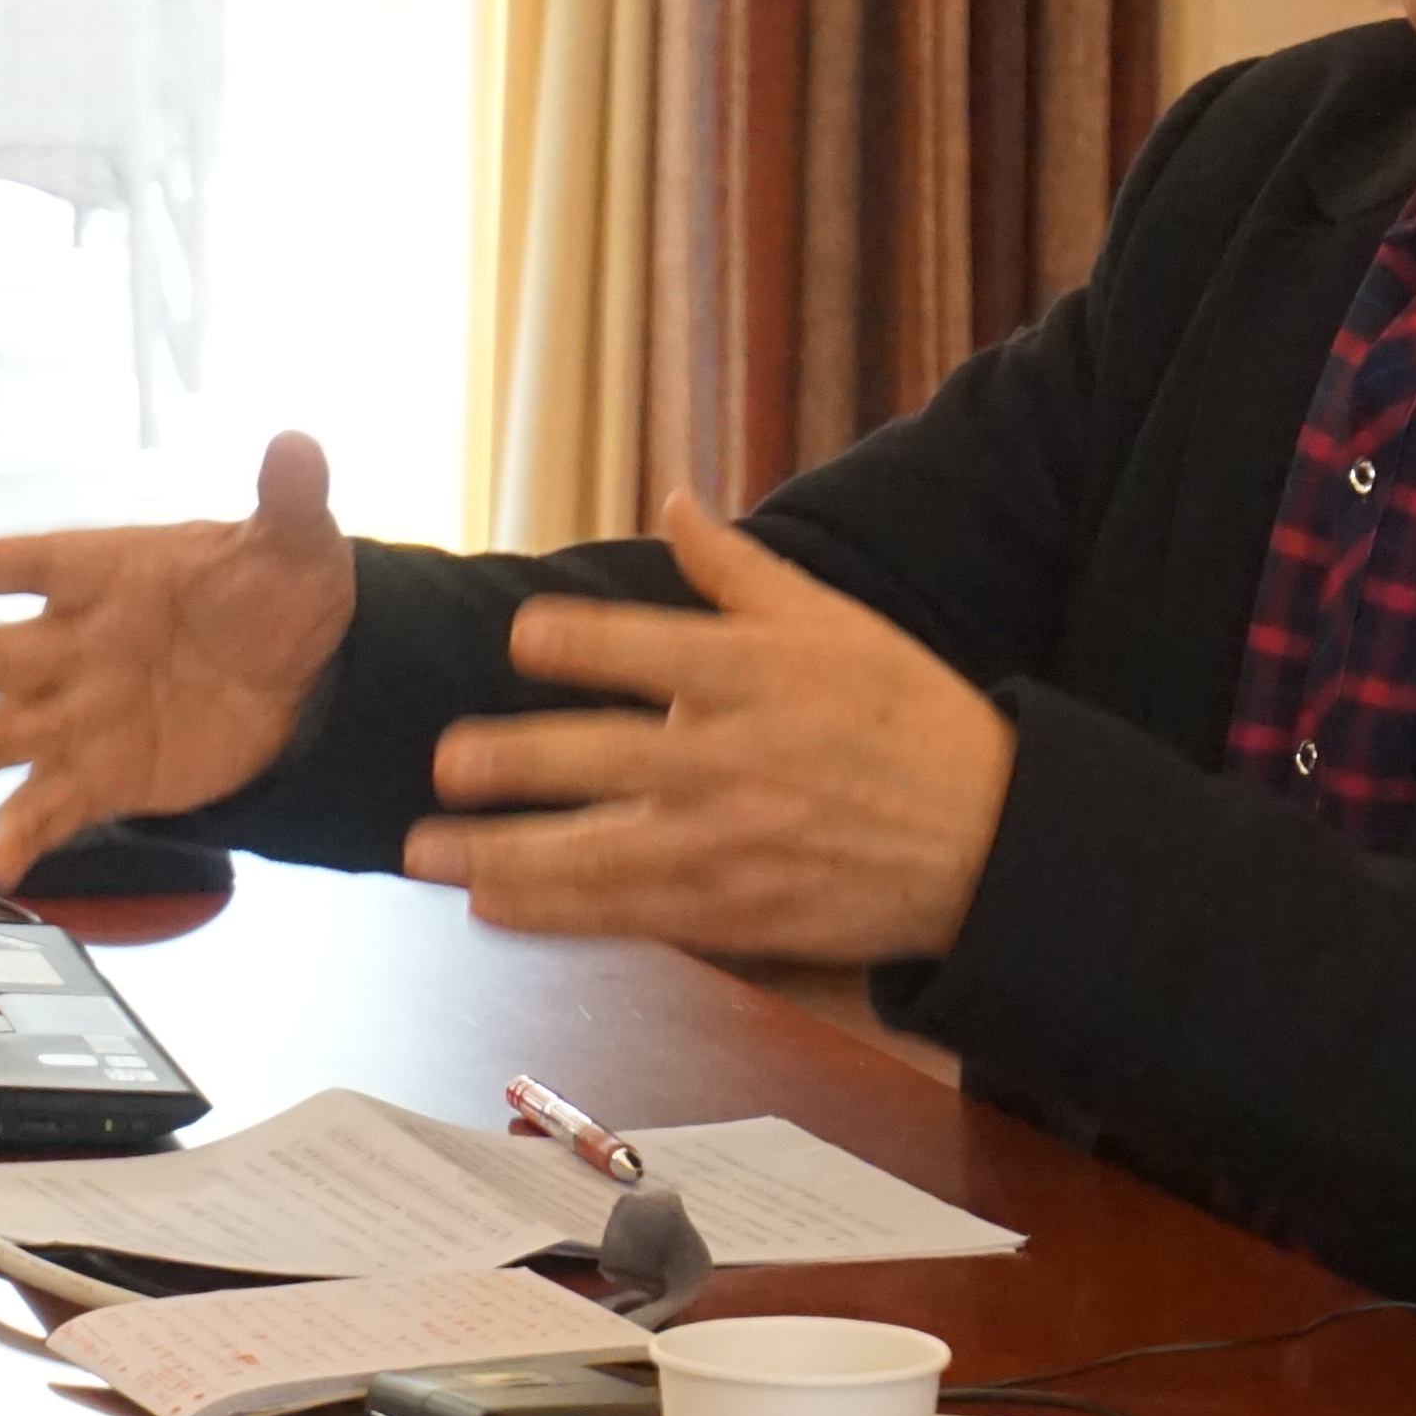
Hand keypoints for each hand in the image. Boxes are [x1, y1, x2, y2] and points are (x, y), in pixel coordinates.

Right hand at [0, 433, 360, 885]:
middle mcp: (75, 644)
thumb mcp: (293, 540)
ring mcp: (82, 714)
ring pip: (2, 736)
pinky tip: (0, 864)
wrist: (303, 675)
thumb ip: (289, 496)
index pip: (36, 562)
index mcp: (107, 574)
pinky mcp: (103, 774)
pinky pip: (52, 806)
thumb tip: (299, 444)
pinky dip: (24, 835)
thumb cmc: (275, 594)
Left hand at [406, 497, 1015, 962]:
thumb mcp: (836, 623)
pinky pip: (625, 913)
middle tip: (444, 764)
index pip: (640, 647)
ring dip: (501, 854)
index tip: (521, 635)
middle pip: (597, 759)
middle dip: (509, 763)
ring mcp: (728, 842)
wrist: (988, 838)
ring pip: (593, 850)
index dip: (570, 639)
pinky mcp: (733, 910)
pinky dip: (554, 911)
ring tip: (427, 851)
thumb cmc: (911, 719)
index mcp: (755, 673)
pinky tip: (494, 906)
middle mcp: (731, 758)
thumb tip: (675, 503)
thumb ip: (739, 569)